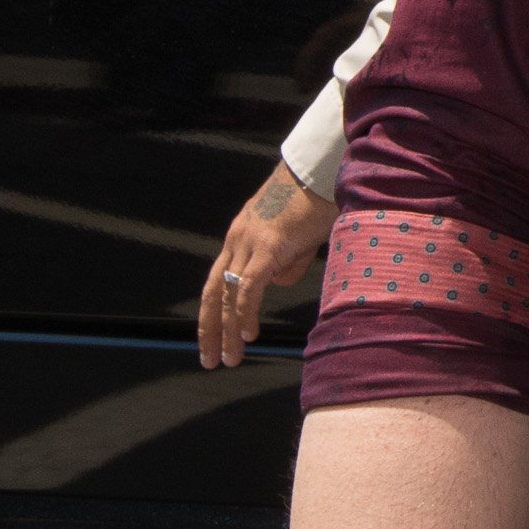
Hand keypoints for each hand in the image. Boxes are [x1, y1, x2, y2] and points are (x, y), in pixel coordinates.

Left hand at [200, 162, 337, 368]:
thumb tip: (279, 281)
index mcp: (241, 236)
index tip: (215, 337)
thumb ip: (288, 260)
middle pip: (212, 293)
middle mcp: (236, 241)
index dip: (215, 312)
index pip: (220, 281)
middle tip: (209, 359)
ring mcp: (248, 243)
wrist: (320, 169)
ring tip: (227, 358)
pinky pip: (248, 288)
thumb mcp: (300, 236)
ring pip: (227, 296)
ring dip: (225, 331)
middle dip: (208, 330)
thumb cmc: (316, 197)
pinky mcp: (266, 247)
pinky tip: (247, 334)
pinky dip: (244, 313)